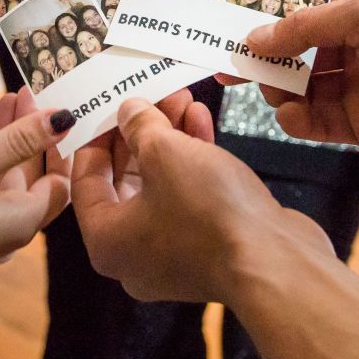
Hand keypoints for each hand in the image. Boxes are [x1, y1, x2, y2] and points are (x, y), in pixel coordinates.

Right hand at [0, 90, 74, 285]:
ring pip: (3, 177)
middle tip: (21, 93)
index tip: (52, 108)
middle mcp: (10, 232)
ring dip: (2, 139)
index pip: (59, 179)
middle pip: (30, 174)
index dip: (58, 143)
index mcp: (23, 222)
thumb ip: (19, 140)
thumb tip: (64, 118)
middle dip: (27, 132)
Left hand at [72, 92, 331, 303]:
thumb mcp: (165, 152)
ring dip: (171, 140)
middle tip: (152, 97)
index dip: (95, 137)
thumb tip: (129, 111)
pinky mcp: (208, 248)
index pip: (85, 181)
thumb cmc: (208, 212)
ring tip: (182, 100)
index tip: (107, 106)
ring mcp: (173, 254)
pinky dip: (193, 162)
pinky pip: (189, 198)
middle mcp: (133, 255)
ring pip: (161, 186)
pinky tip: (202, 122)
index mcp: (106, 241)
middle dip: (141, 132)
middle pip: (125, 181)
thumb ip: (140, 125)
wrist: (274, 261)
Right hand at [239, 0, 358, 162]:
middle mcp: (355, 47)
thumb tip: (256, 38)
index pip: (302, 14)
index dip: (267, 23)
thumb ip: (307, 27)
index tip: (231, 33)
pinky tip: (291, 117)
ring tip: (276, 94)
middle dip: (266, 61)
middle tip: (233, 71)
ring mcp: (357, 87)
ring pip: (301, 90)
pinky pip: (318, 122)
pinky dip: (298, 121)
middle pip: (295, 54)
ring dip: (281, 91)